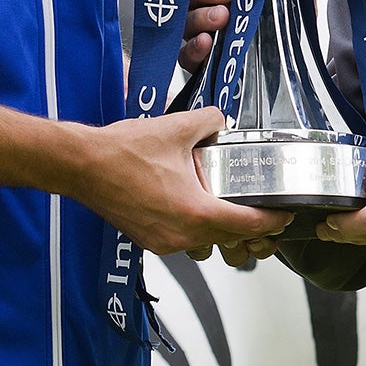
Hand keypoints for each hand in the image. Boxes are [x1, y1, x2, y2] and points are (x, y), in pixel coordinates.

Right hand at [81, 107, 289, 255]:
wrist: (82, 166)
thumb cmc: (123, 151)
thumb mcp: (177, 126)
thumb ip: (209, 122)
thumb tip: (220, 122)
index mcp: (195, 212)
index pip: (247, 225)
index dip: (271, 221)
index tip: (283, 215)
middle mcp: (181, 234)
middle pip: (229, 239)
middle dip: (249, 228)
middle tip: (262, 211)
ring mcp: (163, 242)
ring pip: (206, 243)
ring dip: (220, 230)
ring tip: (228, 208)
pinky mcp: (148, 241)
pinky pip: (183, 240)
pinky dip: (195, 227)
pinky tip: (193, 205)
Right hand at [178, 0, 324, 72]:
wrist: (284, 72)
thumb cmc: (278, 30)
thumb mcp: (294, 3)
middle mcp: (205, 9)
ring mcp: (198, 36)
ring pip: (187, 21)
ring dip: (201, 16)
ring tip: (222, 16)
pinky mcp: (197, 63)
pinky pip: (186, 56)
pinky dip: (193, 47)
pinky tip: (206, 41)